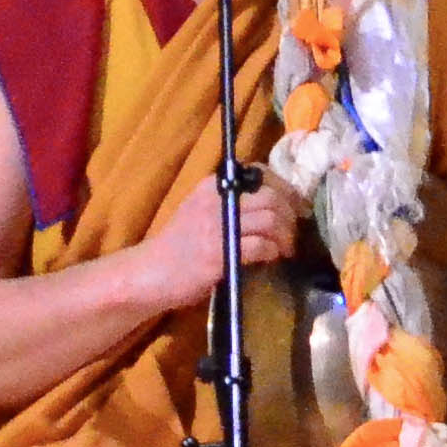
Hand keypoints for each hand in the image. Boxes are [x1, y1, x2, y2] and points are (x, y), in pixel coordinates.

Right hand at [126, 168, 302, 312]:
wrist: (151, 272)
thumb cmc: (179, 246)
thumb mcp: (201, 211)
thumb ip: (230, 204)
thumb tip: (273, 204)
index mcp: (211, 186)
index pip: (259, 173)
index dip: (285, 189)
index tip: (295, 205)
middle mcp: (215, 199)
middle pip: (271, 196)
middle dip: (291, 214)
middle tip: (295, 230)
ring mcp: (217, 225)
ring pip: (271, 218)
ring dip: (286, 235)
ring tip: (285, 248)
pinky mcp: (220, 252)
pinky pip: (261, 245)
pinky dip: (273, 251)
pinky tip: (272, 258)